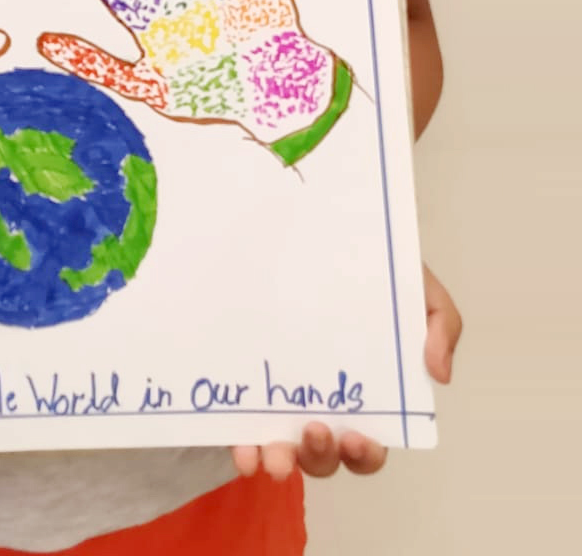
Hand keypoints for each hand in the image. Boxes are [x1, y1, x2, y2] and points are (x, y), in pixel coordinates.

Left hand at [231, 263, 462, 478]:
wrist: (323, 225)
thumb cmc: (373, 267)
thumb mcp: (418, 286)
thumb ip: (441, 322)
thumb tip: (439, 374)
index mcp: (361, 393)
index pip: (366, 443)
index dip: (364, 453)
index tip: (355, 437)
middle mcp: (320, 403)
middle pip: (323, 455)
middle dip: (319, 458)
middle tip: (313, 432)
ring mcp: (280, 395)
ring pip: (281, 448)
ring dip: (279, 459)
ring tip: (273, 453)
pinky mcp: (247, 381)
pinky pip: (243, 425)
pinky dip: (243, 446)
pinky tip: (243, 449)